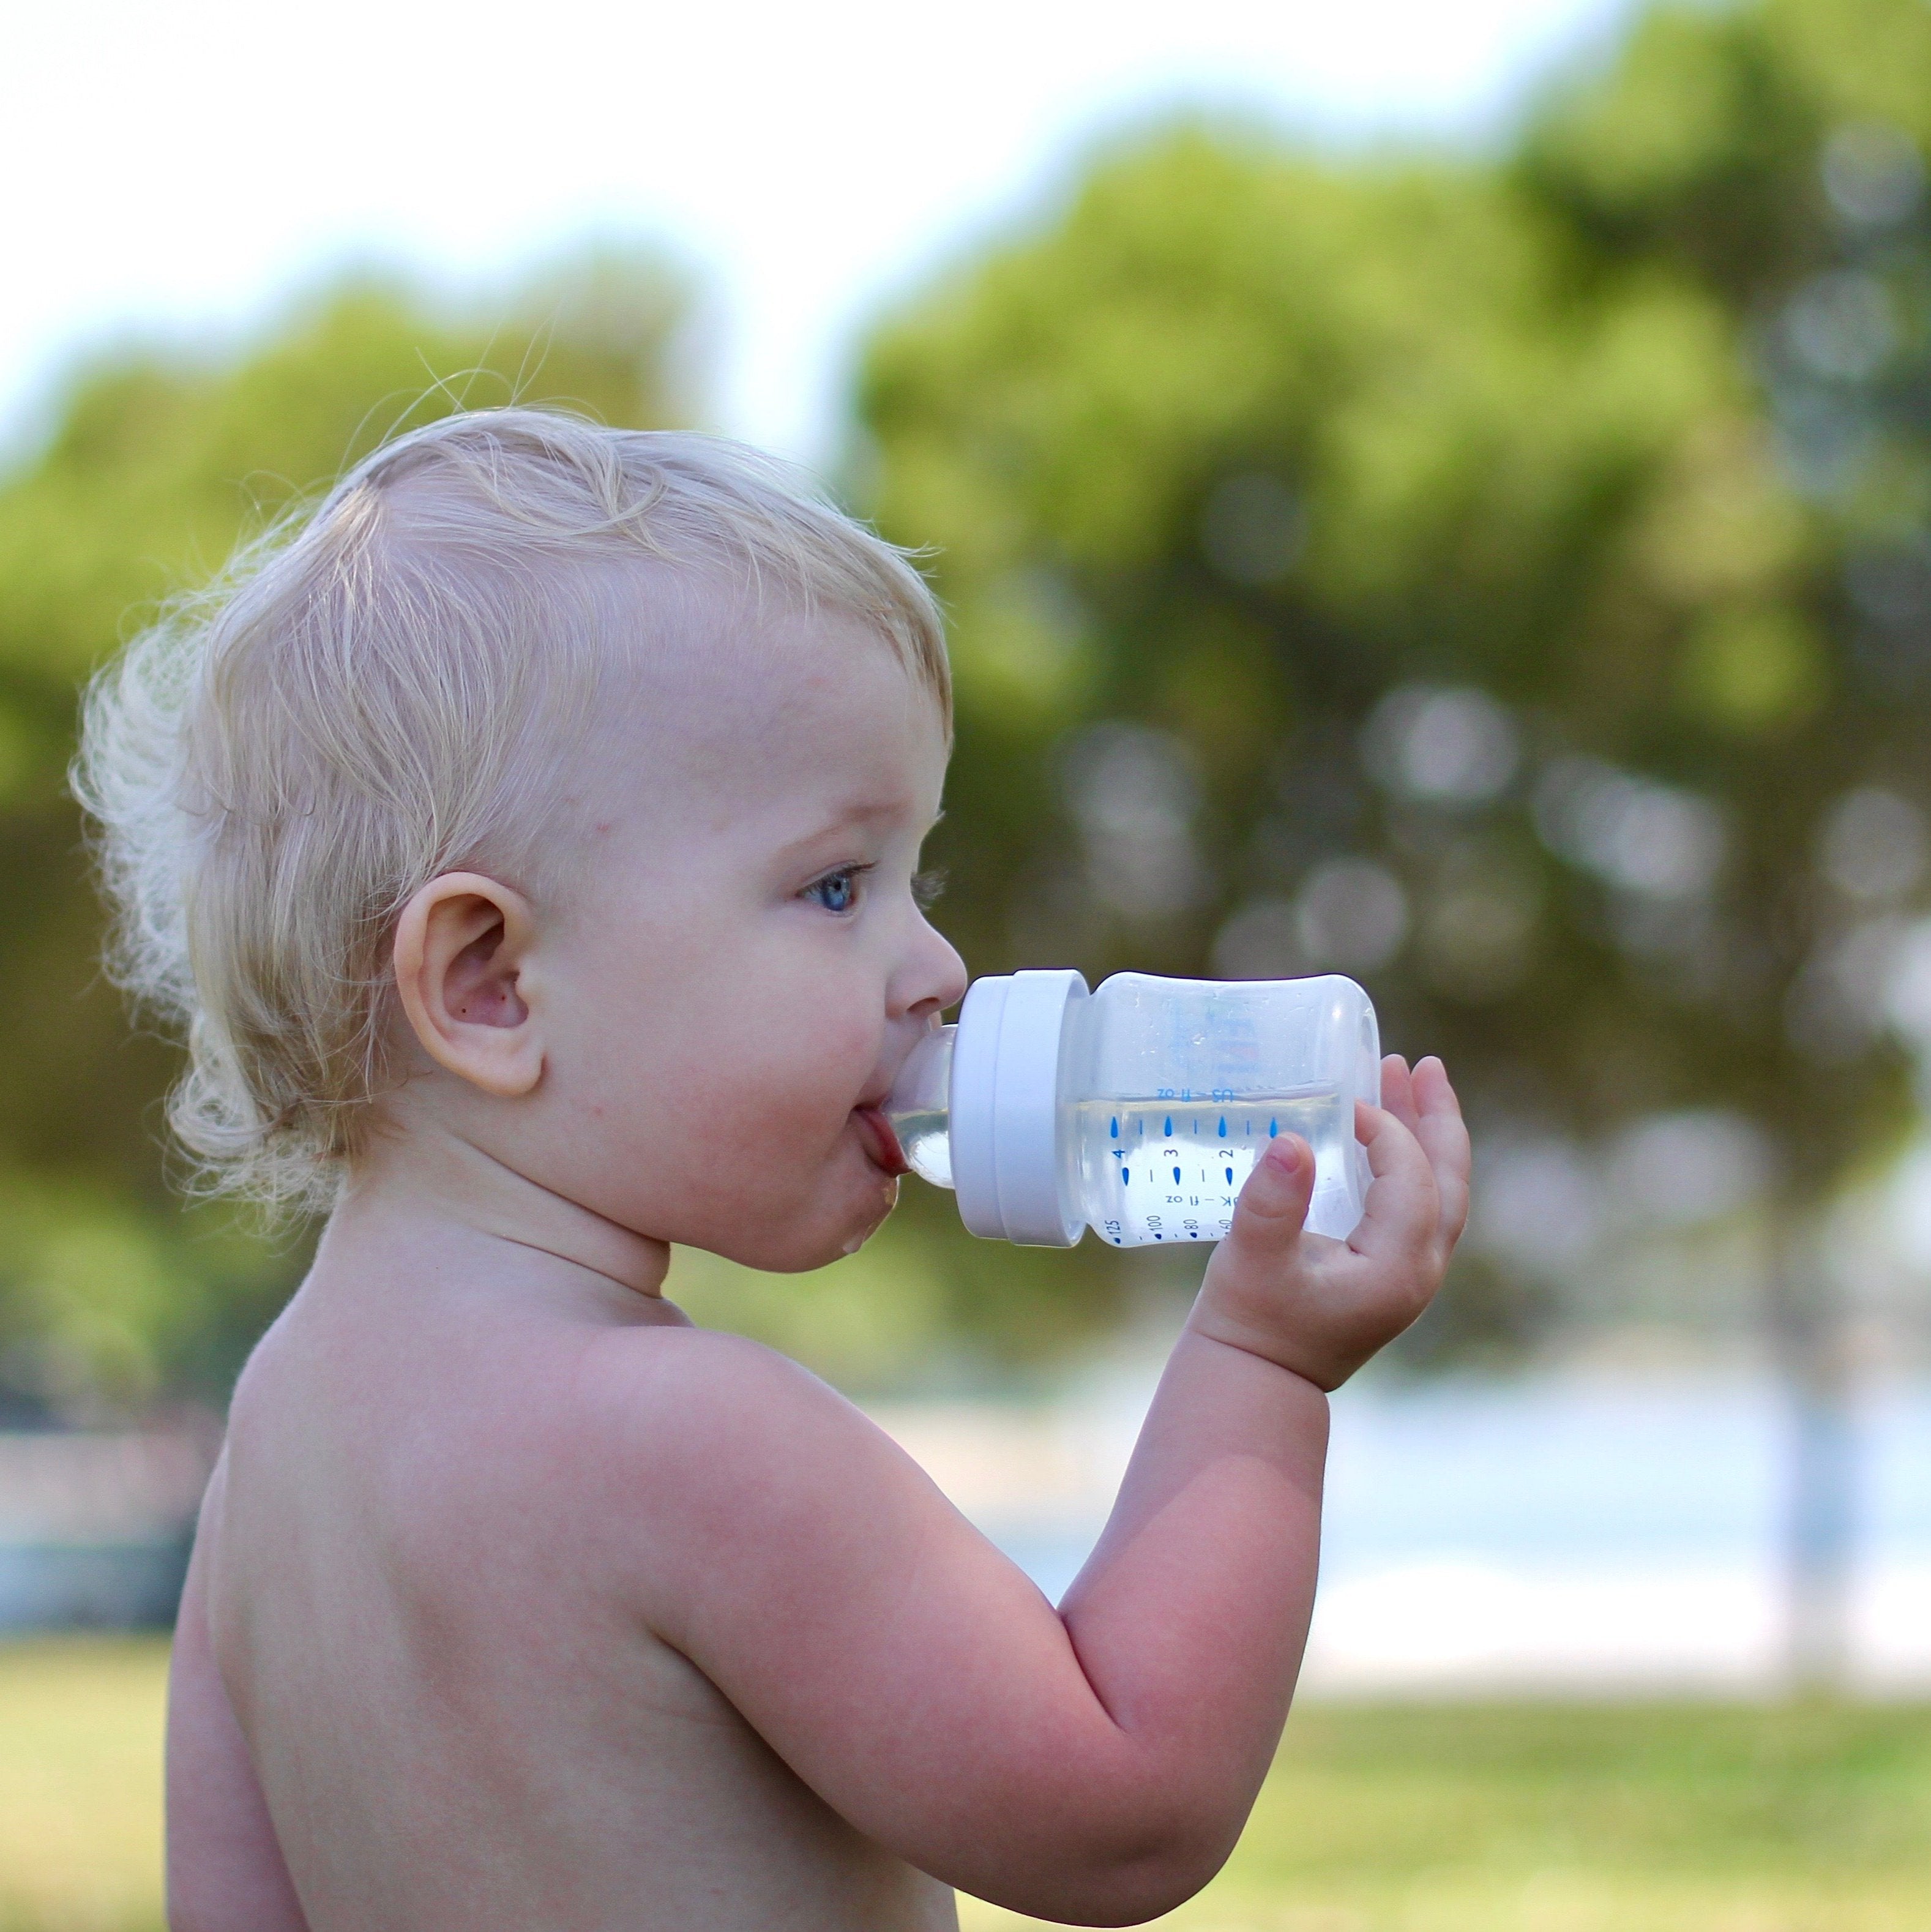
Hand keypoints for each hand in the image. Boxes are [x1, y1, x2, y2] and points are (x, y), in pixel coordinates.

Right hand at [1187, 1055, 1469, 1390]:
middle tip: (1420, 1063)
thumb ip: (1272, 1202)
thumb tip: (1291, 1141)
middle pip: (1449, 1181)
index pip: (1412, 1180)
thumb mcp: (1253, 1259)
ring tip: (1407, 1077)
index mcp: (1397, 1268)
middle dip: (1436, 1118)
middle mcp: (1419, 1272)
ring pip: (1438, 1193)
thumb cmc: (1251, 1322)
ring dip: (1425, 1135)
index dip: (1387, 1130)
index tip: (1345, 1099)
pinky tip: (1384, 1136)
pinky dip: (1409, 1164)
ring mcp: (1410, 1276)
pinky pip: (1418, 1206)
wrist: (1257, 1382)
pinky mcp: (1390, 1274)